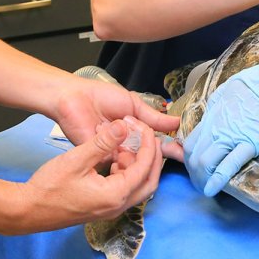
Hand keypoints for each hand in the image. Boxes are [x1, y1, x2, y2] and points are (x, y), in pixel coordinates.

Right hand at [11, 118, 164, 233]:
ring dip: (138, 164)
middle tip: (147, 136)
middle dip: (151, 157)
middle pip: (149, 181)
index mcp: (114, 195)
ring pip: (138, 186)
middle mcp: (117, 206)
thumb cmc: (49, 187)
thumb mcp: (76, 159)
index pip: (144, 169)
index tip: (147, 129)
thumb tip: (123, 126)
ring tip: (129, 143)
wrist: (28, 210)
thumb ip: (102, 143)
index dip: (149, 147)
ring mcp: (110, 209)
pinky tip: (115, 157)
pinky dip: (126, 172)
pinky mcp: (103, 207)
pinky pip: (124, 189)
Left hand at [53, 76, 182, 161]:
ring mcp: (114, 152)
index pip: (154, 142)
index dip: (168, 147)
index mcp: (134, 131)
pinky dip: (126, 154)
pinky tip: (127, 144)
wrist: (75, 98)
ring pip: (135, 159)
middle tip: (174, 151)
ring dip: (141, 150)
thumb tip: (177, 122)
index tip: (183, 150)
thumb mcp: (133, 104)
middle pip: (146, 154)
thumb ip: (153, 117)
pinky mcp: (101, 157)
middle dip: (158, 152)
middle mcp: (126, 144)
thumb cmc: (101, 96)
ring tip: (142, 138)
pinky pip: (118, 162)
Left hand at [184, 44, 258, 196]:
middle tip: (199, 181)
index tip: (194, 166)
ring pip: (204, 162)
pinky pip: (228, 165)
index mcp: (212, 114)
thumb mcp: (227, 89)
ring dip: (201, 179)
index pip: (189, 141)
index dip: (187, 158)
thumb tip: (210, 116)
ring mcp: (232, 136)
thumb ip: (215, 106)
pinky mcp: (251, 144)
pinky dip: (217, 181)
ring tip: (205, 188)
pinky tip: (212, 191)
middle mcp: (217, 127)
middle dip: (192, 172)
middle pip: (193, 155)